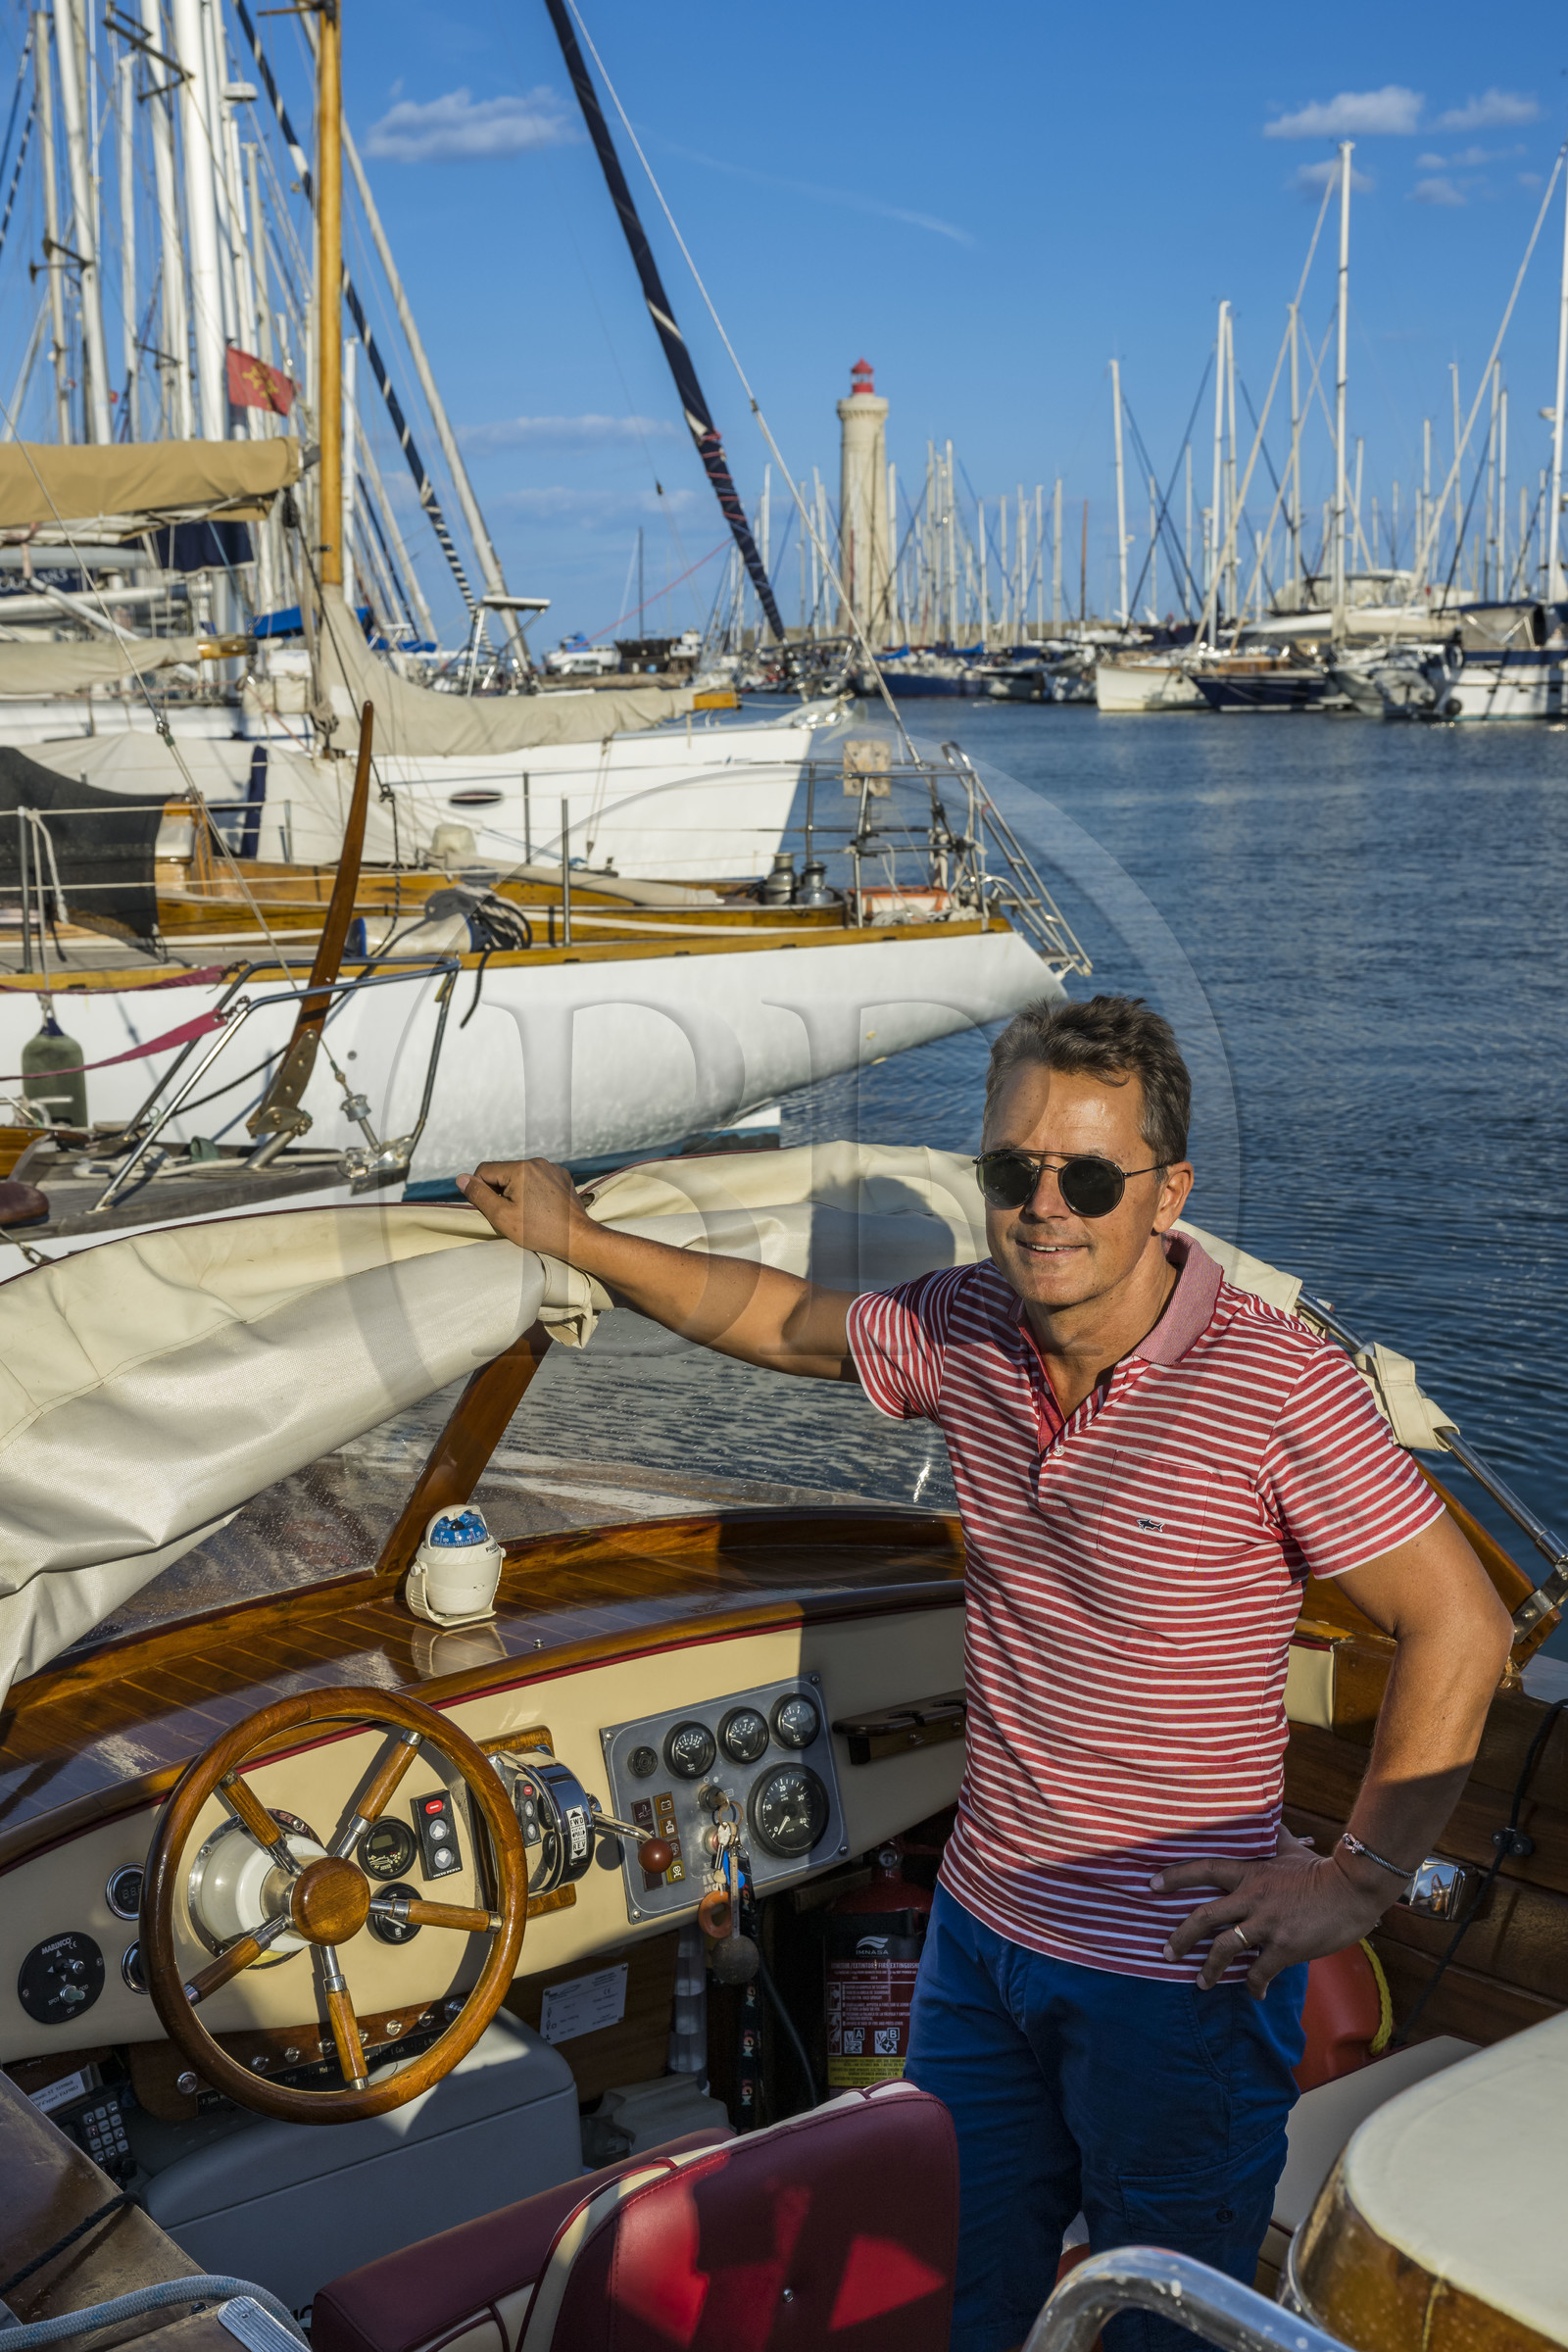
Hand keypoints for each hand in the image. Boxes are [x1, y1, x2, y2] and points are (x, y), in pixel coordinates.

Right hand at [457, 1159, 594, 1264]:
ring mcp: (552, 1168)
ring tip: (527, 1213)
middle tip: (510, 1214)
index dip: (481, 1190)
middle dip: (501, 1191)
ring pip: (521, 1175)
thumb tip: (461, 1179)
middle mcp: (537, 1162)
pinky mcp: (562, 1176)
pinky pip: (538, 1178)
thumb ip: (479, 1195)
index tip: (492, 1209)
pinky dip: (533, 1191)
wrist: (576, 1238)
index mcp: (520, 1169)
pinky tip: (540, 1209)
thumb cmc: (539, 1231)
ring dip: (517, 1191)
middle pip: (503, 1172)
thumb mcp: (501, 1216)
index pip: (484, 1171)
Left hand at [1152, 1825, 1387, 1996]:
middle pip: (1205, 1917)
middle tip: (1167, 1952)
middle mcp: (1252, 1897)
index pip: (1204, 1869)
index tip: (1153, 1885)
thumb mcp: (1290, 1848)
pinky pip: (1261, 1972)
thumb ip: (1271, 1837)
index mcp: (1250, 1872)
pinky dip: (1254, 1986)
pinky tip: (1254, 1993)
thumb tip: (1266, 1818)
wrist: (1353, 1890)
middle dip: (1181, 1937)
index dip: (1176, 1876)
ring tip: (1201, 1982)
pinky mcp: (1286, 1947)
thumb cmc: (1322, 1868)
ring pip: (1226, 1949)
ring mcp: (1268, 1924)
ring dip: (1210, 1969)